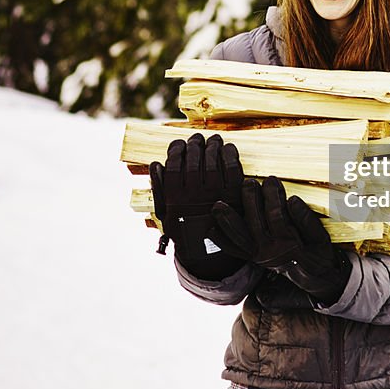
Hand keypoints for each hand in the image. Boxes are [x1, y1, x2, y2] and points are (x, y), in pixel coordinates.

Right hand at [149, 133, 249, 278]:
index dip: (177, 149)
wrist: (209, 250)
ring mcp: (215, 193)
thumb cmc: (184, 227)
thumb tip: (156, 163)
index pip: (174, 163)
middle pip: (194, 158)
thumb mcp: (165, 212)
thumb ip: (159, 187)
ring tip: (214, 140)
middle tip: (198, 138)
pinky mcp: (233, 194)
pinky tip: (228, 149)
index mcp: (175, 197)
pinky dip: (230, 155)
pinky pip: (232, 168)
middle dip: (195, 144)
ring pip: (212, 160)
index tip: (180, 144)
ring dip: (213, 146)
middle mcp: (194, 193)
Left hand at [226, 176, 350, 303]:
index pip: (276, 215)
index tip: (272, 179)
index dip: (273, 196)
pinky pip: (234, 250)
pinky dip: (222, 240)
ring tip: (219, 204)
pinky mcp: (253, 258)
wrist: (315, 279)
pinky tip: (211, 229)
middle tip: (249, 182)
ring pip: (239, 236)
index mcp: (289, 244)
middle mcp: (270, 251)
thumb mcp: (321, 238)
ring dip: (228, 219)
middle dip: (251, 199)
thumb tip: (293, 200)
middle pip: (255, 221)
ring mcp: (259, 256)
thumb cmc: (318, 254)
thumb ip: (307, 220)